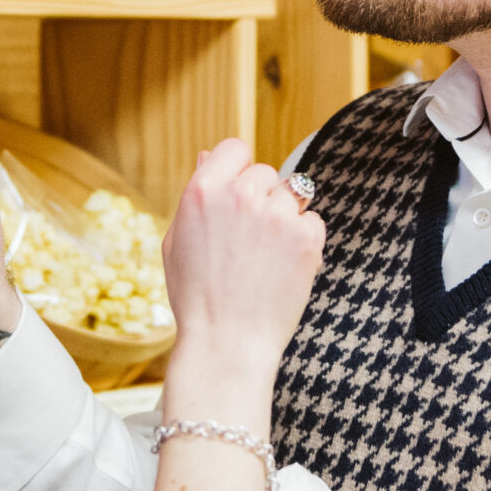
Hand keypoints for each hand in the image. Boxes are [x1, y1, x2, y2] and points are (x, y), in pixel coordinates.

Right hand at [159, 139, 324, 420]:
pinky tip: (283, 267)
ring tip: (267, 256)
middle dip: (262, 198)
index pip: (235, 148)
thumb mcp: (177, 240)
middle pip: (267, 172)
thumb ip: (198, 194)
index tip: (239, 193)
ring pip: (294, 196)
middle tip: (250, 240)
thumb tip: (209, 155)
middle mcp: (241, 196)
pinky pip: (313, 221)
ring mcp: (276, 216)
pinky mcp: (306, 238)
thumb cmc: (197, 297)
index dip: (239, 169)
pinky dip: (305, 241)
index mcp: (203, 192)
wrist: (228, 342)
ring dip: (285, 218)